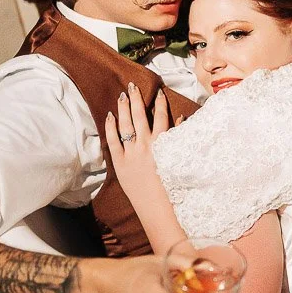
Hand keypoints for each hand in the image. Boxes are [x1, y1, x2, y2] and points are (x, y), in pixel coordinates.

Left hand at [105, 83, 168, 199]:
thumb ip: (177, 138)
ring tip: (122, 95)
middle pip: (140, 116)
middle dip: (137, 99)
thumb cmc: (171, 185)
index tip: (158, 92)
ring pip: (126, 125)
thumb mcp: (177, 159)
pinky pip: (113, 141)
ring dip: (124, 108)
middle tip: (133, 86)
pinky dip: (111, 127)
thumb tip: (181, 119)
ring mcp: (132, 153)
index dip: (159, 103)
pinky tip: (110, 116)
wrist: (157, 206)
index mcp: (162, 145)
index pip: (161, 117)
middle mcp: (147, 145)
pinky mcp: (120, 163)